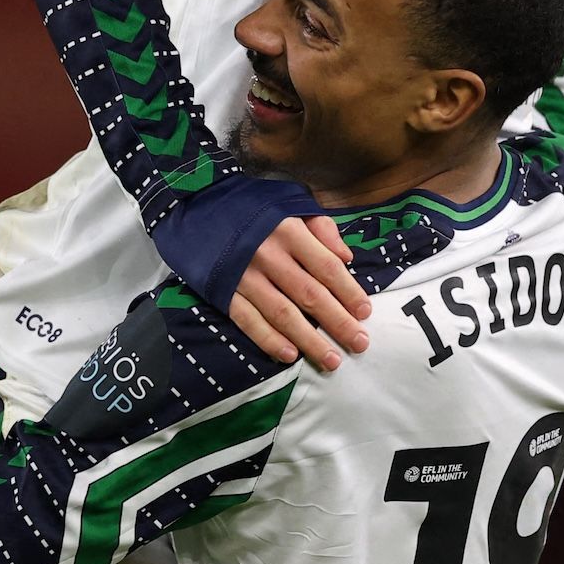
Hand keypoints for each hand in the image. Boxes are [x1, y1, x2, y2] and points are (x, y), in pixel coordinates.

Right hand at [224, 215, 371, 371]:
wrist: (198, 207)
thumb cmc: (254, 208)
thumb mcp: (291, 203)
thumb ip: (322, 228)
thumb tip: (347, 257)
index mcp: (288, 231)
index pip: (326, 267)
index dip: (348, 291)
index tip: (365, 312)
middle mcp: (268, 255)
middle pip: (309, 295)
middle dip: (337, 322)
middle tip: (359, 343)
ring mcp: (244, 277)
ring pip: (282, 314)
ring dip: (309, 340)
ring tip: (331, 360)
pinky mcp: (224, 292)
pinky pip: (249, 321)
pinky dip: (269, 340)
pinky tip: (290, 356)